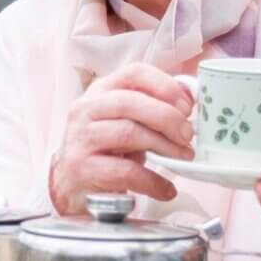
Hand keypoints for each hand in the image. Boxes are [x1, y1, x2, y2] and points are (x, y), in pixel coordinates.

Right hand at [49, 62, 194, 214]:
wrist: (70, 183)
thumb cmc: (106, 148)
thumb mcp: (126, 121)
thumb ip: (152, 109)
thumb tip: (189, 102)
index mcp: (101, 90)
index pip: (133, 73)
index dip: (164, 85)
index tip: (187, 105)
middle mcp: (86, 109)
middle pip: (131, 102)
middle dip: (167, 117)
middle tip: (188, 134)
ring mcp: (81, 138)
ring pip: (128, 133)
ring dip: (164, 146)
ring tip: (183, 157)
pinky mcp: (82, 168)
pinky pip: (125, 171)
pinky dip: (152, 180)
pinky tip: (166, 188)